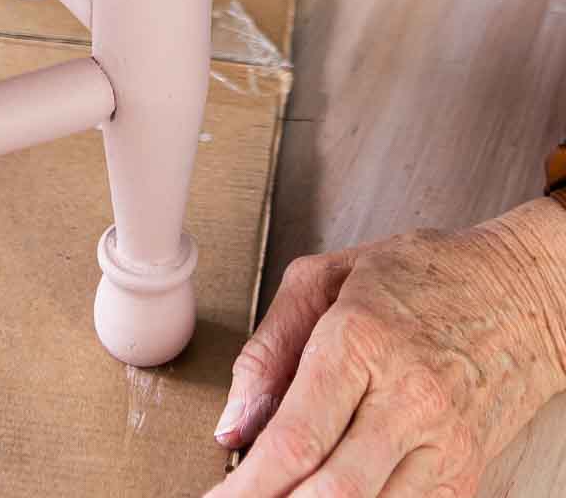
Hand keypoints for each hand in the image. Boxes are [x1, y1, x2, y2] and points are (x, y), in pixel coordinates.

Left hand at [207, 200, 565, 496]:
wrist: (517, 291)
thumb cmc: (420, 276)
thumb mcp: (325, 279)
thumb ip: (269, 350)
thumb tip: (234, 424)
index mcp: (361, 339)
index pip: (297, 437)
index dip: (250, 483)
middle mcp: (408, 397)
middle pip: (331, 491)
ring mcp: (443, 441)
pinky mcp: (466, 471)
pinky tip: (335, 497)